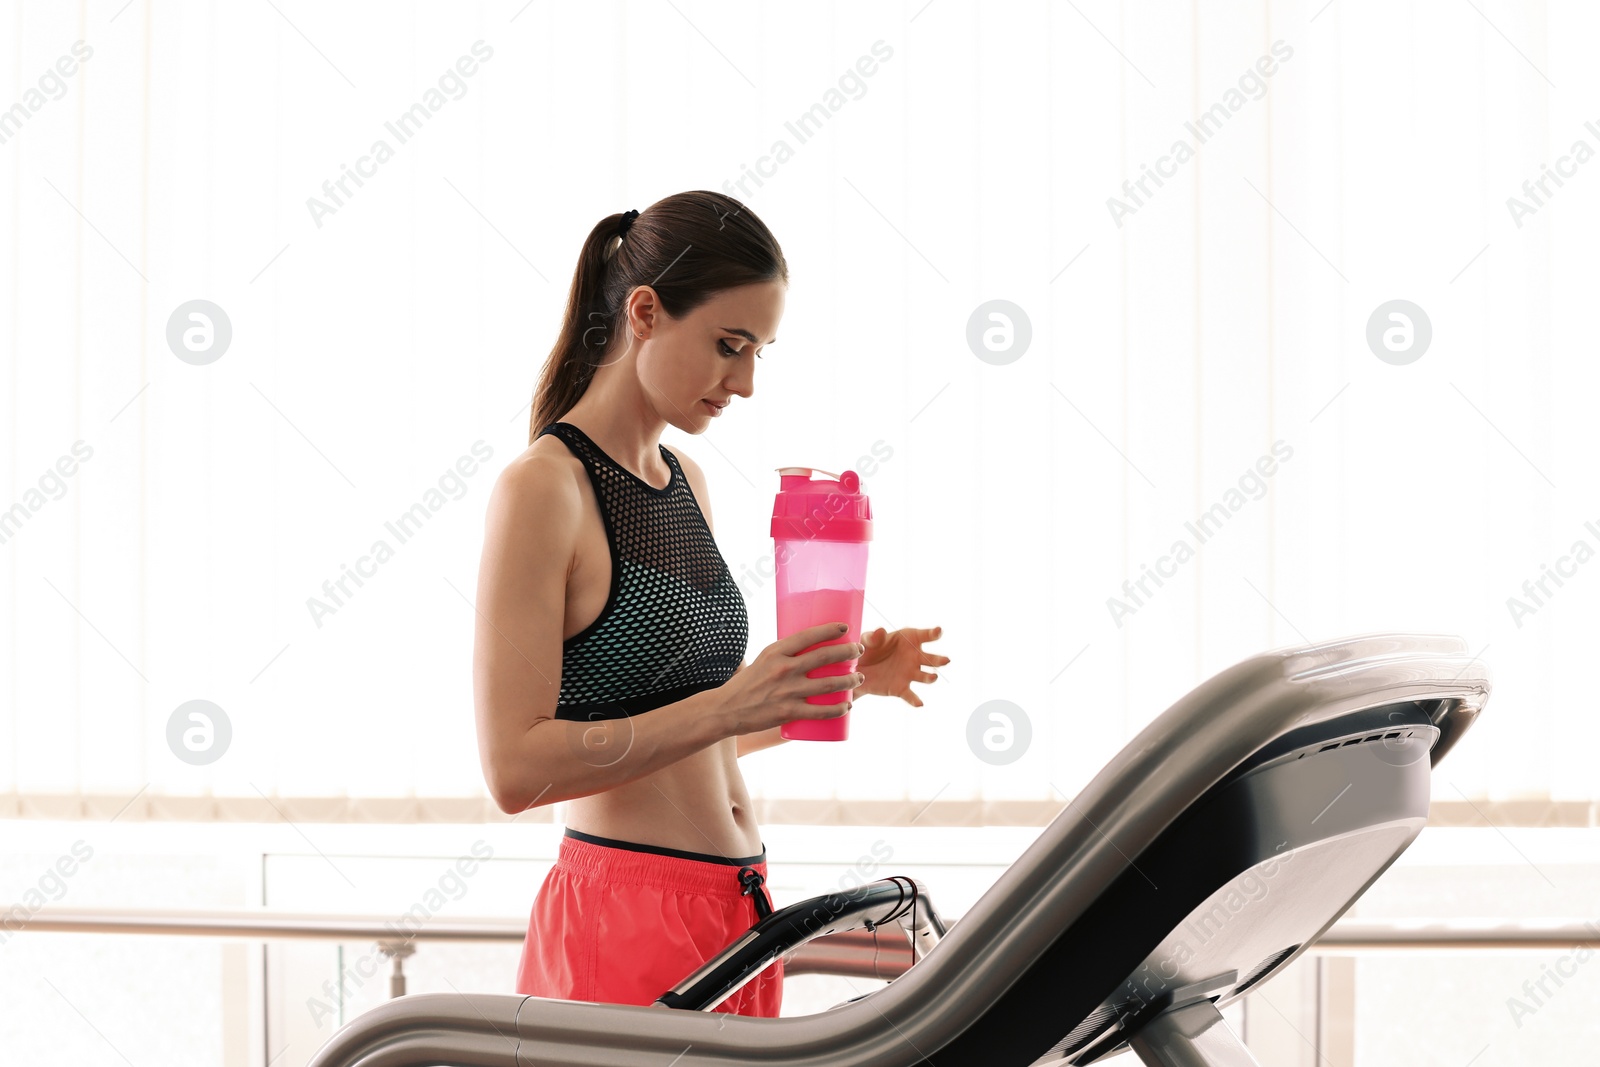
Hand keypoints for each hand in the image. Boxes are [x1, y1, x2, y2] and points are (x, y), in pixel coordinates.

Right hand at [716, 622, 863, 735]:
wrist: (727, 709)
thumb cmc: (747, 683)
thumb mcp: (763, 659)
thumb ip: (784, 654)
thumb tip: (809, 648)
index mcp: (776, 651)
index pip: (808, 635)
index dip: (830, 630)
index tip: (846, 628)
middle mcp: (784, 669)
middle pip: (824, 656)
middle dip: (847, 652)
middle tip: (858, 651)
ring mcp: (788, 691)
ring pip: (829, 684)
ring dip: (849, 680)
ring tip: (859, 678)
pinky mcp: (788, 712)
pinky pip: (820, 711)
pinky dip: (838, 709)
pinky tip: (847, 706)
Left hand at [856, 626, 948, 707]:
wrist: (859, 670)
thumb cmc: (868, 649)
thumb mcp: (867, 641)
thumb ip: (873, 637)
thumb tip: (880, 631)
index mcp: (909, 640)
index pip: (925, 636)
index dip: (933, 633)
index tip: (939, 632)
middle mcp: (914, 657)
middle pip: (930, 659)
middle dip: (939, 660)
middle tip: (945, 660)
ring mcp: (910, 673)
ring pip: (924, 676)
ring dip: (929, 677)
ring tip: (933, 677)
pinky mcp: (901, 688)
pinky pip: (910, 695)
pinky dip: (914, 700)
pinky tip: (919, 703)